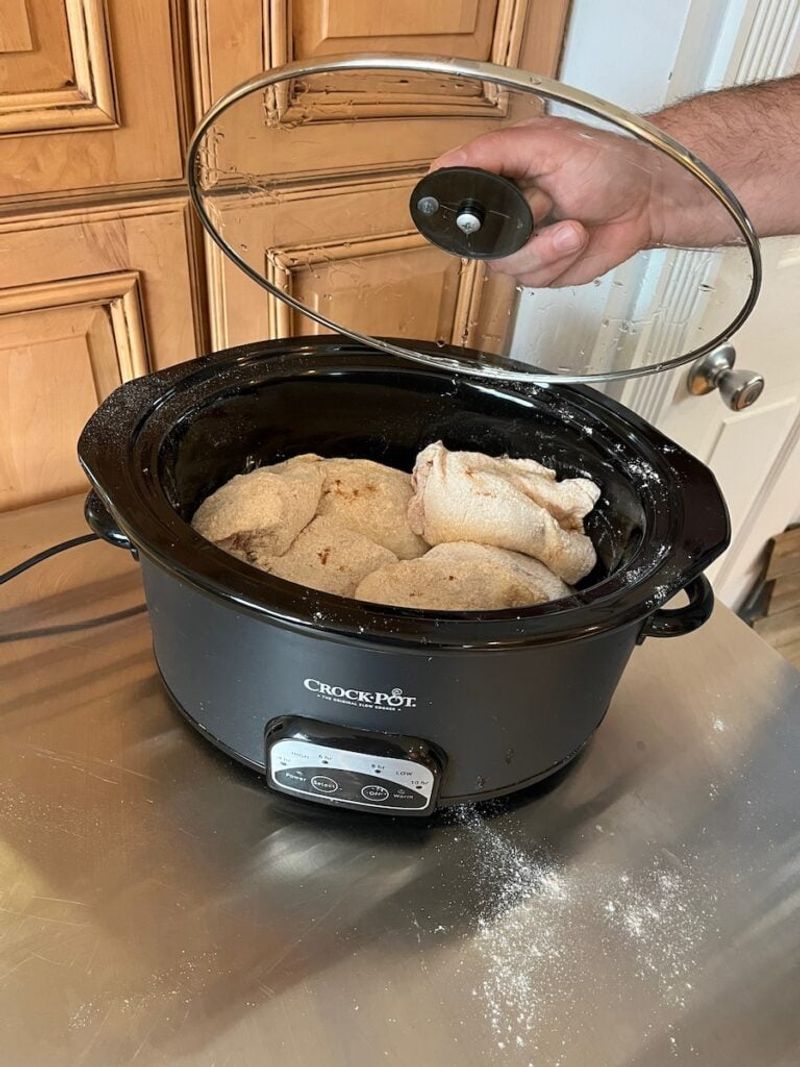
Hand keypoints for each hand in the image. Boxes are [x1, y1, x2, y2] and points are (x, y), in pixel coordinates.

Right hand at [431, 117, 669, 287]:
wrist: (647, 200)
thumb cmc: (609, 163)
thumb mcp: (547, 143)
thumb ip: (493, 150)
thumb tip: (446, 163)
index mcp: (500, 174)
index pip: (457, 199)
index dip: (464, 211)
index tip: (491, 210)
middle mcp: (507, 211)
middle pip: (477, 242)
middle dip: (517, 232)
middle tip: (546, 207)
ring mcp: (524, 242)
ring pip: (506, 265)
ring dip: (545, 248)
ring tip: (572, 225)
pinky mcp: (544, 267)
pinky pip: (533, 278)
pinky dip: (560, 260)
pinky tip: (577, 239)